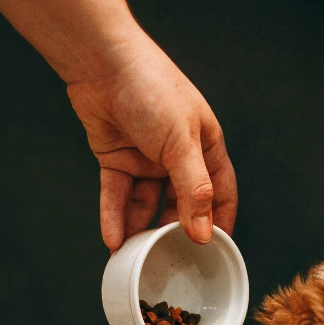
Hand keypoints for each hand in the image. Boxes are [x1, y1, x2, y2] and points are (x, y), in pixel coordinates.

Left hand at [66, 35, 237, 249]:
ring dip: (138, 229)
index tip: (214, 252)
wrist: (103, 64)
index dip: (219, 222)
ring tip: (134, 257)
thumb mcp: (181, 143)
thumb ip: (193, 190)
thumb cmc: (152, 90)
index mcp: (204, 147)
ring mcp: (145, 159)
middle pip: (179, 204)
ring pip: (144, 204)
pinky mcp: (116, 159)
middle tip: (167, 260)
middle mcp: (176, 156)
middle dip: (172, 232)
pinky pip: (117, 195)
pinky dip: (115, 217)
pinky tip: (113, 239)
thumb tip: (202, 232)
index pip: (220, 193)